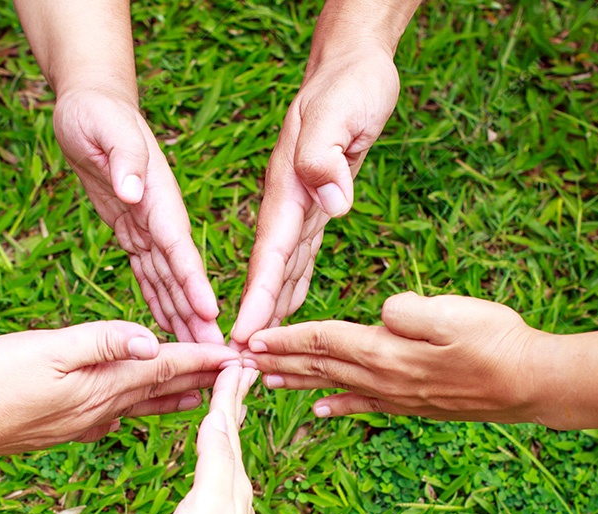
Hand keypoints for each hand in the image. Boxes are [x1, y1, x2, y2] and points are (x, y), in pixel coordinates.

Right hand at [0, 321, 239, 457]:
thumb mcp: (46, 349)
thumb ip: (101, 342)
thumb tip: (151, 340)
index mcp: (103, 385)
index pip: (167, 367)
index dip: (205, 358)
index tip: (241, 355)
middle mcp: (101, 410)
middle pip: (165, 389)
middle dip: (205, 379)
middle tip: (240, 375)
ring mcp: (83, 423)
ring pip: (144, 406)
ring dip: (178, 396)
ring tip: (207, 394)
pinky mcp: (64, 428)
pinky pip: (117, 415)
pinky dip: (141, 406)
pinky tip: (136, 408)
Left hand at [54, 87, 221, 342]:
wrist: (90, 104)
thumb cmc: (97, 113)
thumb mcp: (106, 127)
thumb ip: (123, 157)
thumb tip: (132, 190)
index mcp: (159, 198)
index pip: (179, 248)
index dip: (194, 283)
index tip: (211, 315)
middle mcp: (160, 218)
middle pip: (181, 275)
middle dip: (198, 316)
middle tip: (217, 355)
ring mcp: (149, 226)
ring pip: (168, 282)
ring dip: (182, 317)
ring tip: (198, 354)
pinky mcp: (132, 230)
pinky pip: (147, 273)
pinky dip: (157, 301)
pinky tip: (166, 326)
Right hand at [160, 365, 256, 513]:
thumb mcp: (204, 503)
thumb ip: (213, 459)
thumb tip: (221, 414)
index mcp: (232, 481)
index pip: (230, 424)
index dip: (230, 390)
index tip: (235, 357)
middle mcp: (236, 492)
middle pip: (234, 436)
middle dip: (234, 401)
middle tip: (239, 368)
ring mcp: (229, 512)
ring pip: (229, 457)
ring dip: (228, 427)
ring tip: (228, 405)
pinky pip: (221, 480)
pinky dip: (219, 458)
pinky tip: (217, 465)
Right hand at [232, 48, 400, 344]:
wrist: (354, 64)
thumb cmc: (349, 85)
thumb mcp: (339, 114)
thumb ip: (326, 157)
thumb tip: (333, 204)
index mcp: (288, 190)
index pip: (269, 255)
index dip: (257, 298)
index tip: (242, 338)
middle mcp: (288, 204)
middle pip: (269, 271)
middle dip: (257, 317)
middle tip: (243, 364)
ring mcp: (300, 204)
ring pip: (282, 268)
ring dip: (271, 307)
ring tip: (260, 349)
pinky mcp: (317, 202)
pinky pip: (301, 253)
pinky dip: (291, 282)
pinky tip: (288, 303)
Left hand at [243, 292, 544, 421]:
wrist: (533, 384)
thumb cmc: (498, 340)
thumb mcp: (454, 313)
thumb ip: (408, 312)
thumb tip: (381, 314)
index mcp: (388, 352)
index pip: (323, 341)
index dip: (286, 339)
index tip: (251, 339)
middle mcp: (384, 378)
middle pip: (319, 366)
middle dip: (279, 361)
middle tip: (240, 363)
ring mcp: (397, 395)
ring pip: (334, 385)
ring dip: (297, 380)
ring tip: (266, 381)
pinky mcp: (412, 403)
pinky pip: (363, 403)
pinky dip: (336, 404)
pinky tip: (318, 409)